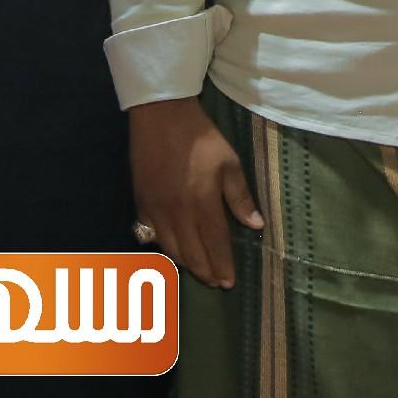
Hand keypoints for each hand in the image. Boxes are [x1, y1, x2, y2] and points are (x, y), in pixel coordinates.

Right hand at [129, 97, 263, 288]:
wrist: (161, 116)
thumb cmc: (201, 137)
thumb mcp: (229, 162)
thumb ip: (240, 197)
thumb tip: (256, 225)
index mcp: (203, 203)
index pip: (215, 245)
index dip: (223, 266)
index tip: (229, 282)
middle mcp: (178, 213)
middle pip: (192, 253)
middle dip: (205, 272)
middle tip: (216, 282)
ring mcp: (156, 209)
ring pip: (170, 249)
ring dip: (186, 264)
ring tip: (198, 270)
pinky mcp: (141, 202)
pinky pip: (150, 235)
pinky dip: (163, 248)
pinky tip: (172, 250)